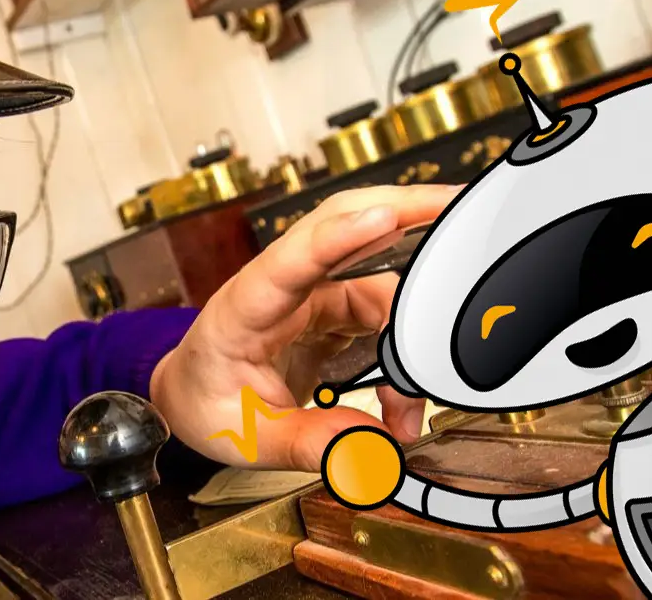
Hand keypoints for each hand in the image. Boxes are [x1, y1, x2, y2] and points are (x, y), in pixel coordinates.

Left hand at [149, 184, 457, 470]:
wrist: (190, 393)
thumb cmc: (206, 402)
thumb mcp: (245, 438)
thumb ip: (308, 443)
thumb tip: (369, 449)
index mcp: (244, 307)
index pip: (292, 259)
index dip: (341, 236)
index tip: (385, 217)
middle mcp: (280, 285)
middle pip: (343, 223)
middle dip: (404, 206)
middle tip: (460, 203)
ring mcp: (309, 290)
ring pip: (374, 268)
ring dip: (416, 300)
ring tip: (440, 342)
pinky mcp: (331, 305)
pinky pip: (381, 303)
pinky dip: (407, 333)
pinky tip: (415, 375)